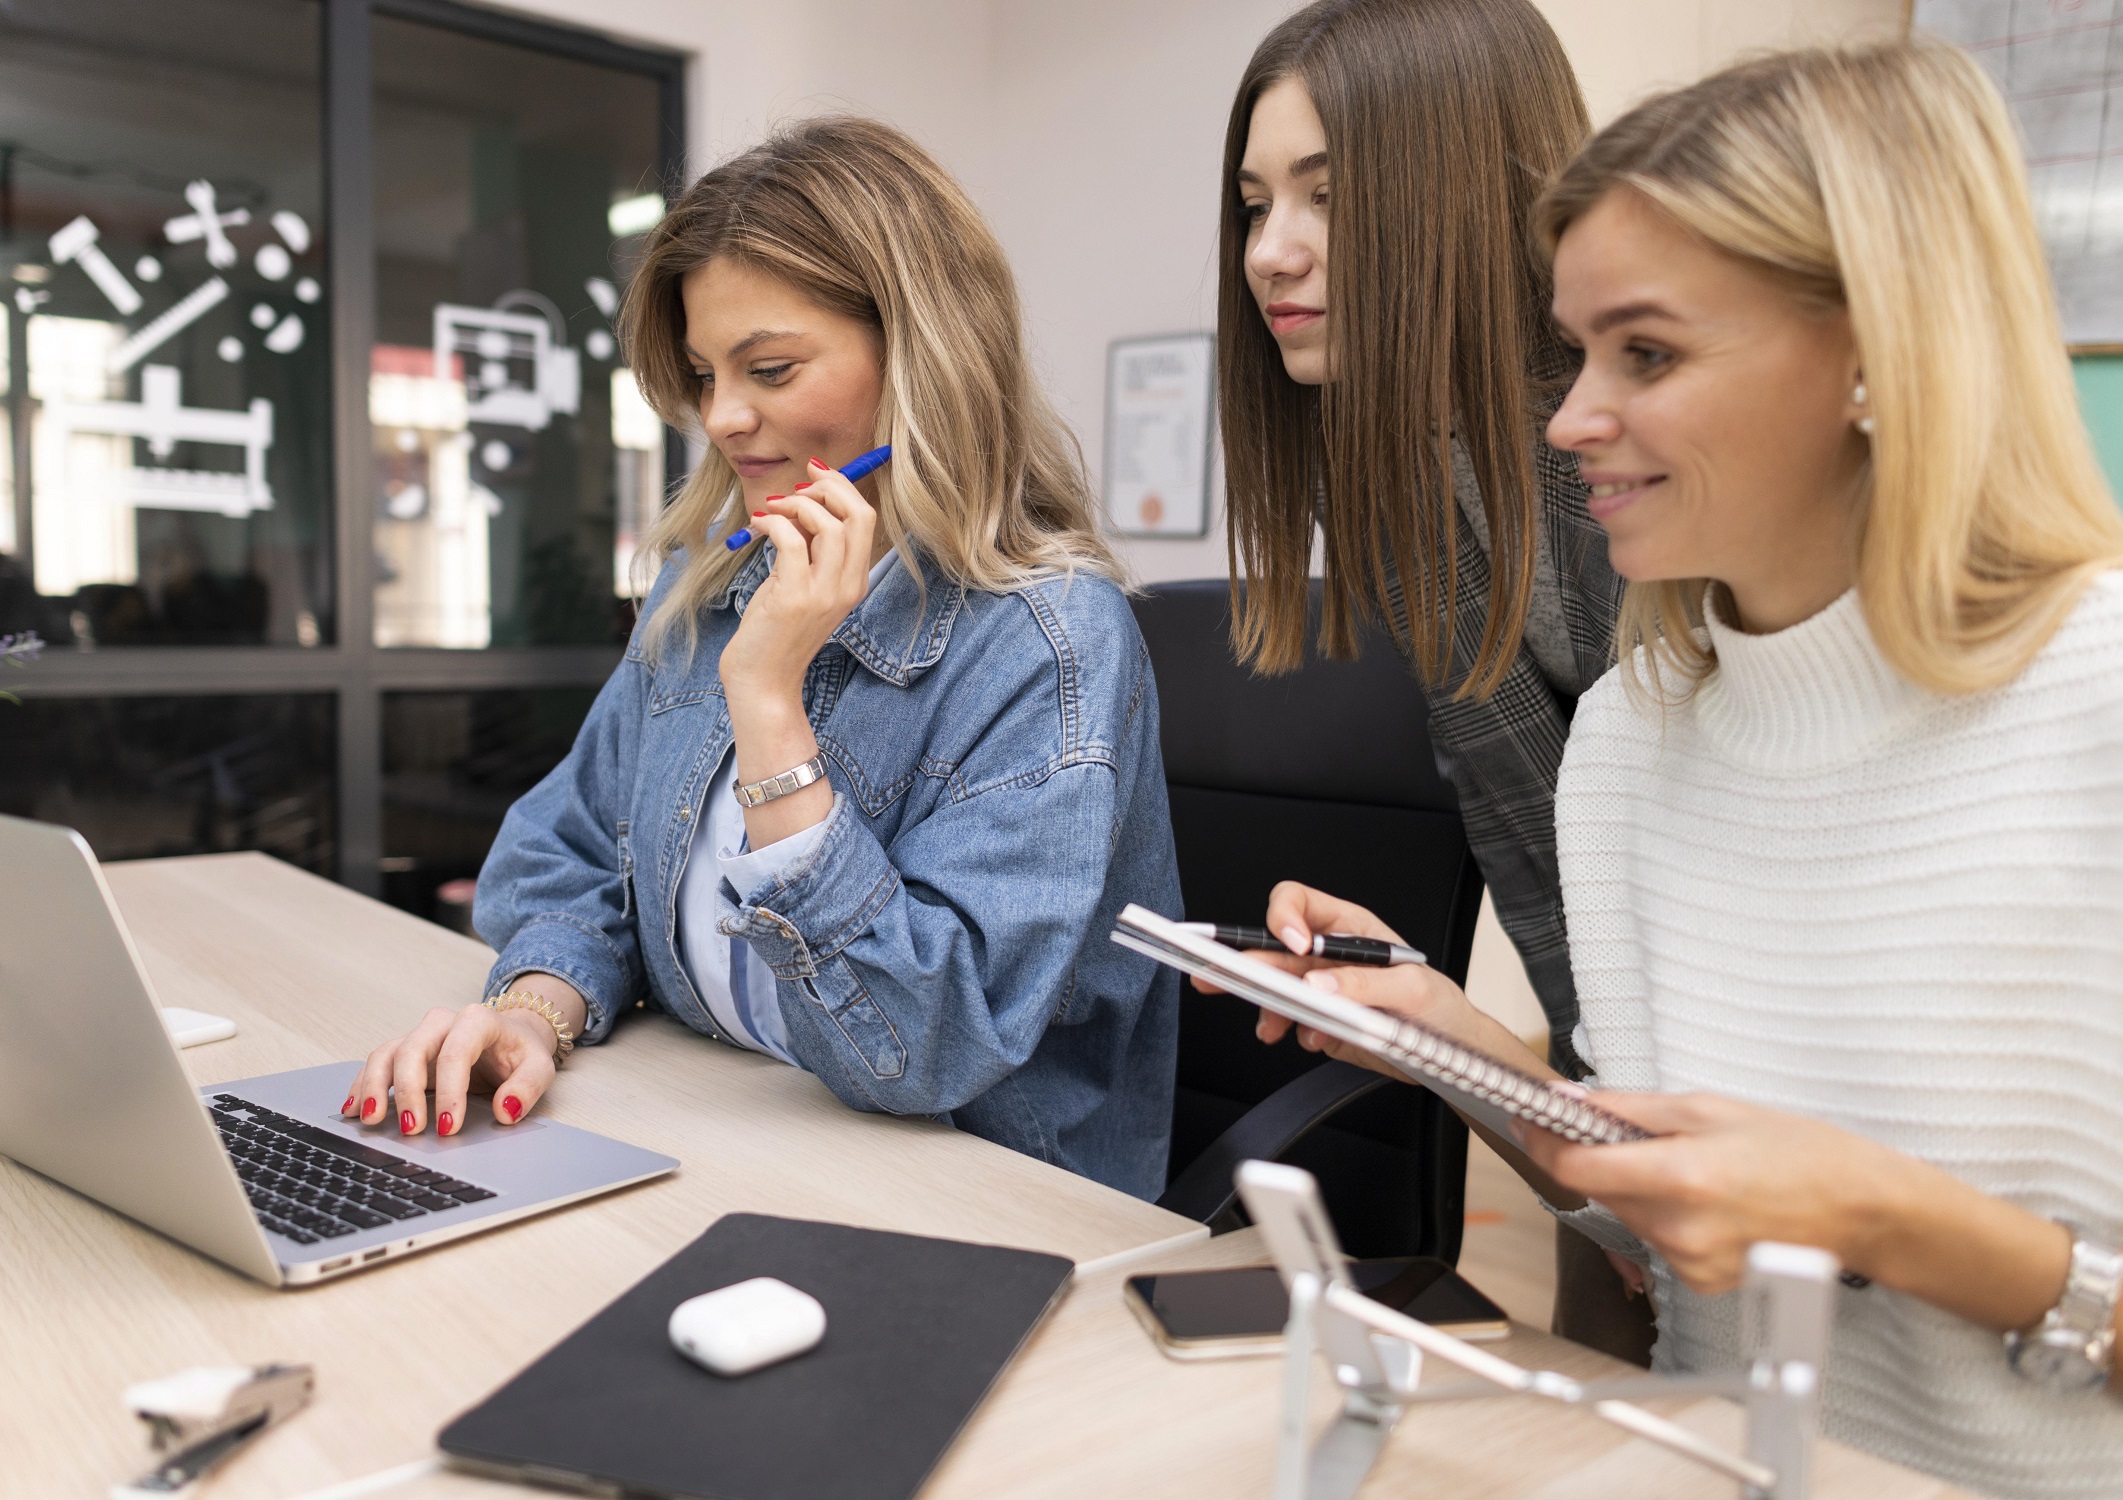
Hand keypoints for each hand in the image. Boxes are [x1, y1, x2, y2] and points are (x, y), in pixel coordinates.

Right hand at [343, 975, 585, 1134]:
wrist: (511, 1036)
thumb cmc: (521, 1053)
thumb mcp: (539, 1067)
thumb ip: (527, 1087)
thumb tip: (506, 1110)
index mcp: (477, 1020)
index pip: (456, 1053)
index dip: (450, 1091)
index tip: (449, 1126)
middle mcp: (442, 1023)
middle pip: (413, 1050)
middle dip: (407, 1092)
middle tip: (412, 1130)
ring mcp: (420, 1036)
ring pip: (387, 1054)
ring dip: (374, 1087)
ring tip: (370, 1120)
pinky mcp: (406, 1052)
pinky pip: (377, 1063)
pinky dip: (362, 1085)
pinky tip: (354, 1109)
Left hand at [718, 458, 878, 706]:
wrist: (763, 681)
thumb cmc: (775, 632)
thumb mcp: (797, 583)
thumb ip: (805, 548)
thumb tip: (797, 504)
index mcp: (855, 581)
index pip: (866, 519)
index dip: (842, 487)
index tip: (813, 475)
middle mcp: (848, 586)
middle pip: (859, 515)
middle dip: (829, 486)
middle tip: (797, 486)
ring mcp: (824, 593)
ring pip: (830, 524)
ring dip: (797, 504)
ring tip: (772, 508)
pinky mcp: (795, 598)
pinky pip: (792, 541)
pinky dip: (773, 523)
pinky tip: (757, 524)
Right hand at [1192, 881, 1494, 1069]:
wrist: (1447, 1053)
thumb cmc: (1438, 1005)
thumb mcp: (1410, 988)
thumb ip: (1364, 983)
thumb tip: (1319, 982)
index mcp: (1348, 928)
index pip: (1298, 903)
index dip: (1284, 918)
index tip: (1290, 944)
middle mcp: (1326, 953)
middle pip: (1271, 946)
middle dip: (1244, 961)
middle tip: (1216, 976)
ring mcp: (1318, 987)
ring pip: (1272, 986)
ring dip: (1266, 1006)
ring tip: (1271, 1028)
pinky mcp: (1317, 1020)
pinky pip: (1287, 1020)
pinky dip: (1289, 1031)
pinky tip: (1311, 1039)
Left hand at [1522, 1091, 1922, 1295]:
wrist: (1860, 1210)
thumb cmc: (1800, 1152)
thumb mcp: (1711, 1108)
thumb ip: (1631, 1109)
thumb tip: (1574, 1102)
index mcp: (1683, 1177)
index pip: (1579, 1167)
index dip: (1544, 1141)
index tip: (1530, 1121)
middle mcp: (1681, 1229)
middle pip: (1598, 1190)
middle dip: (1597, 1156)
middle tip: (1618, 1127)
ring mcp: (1690, 1262)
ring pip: (1625, 1213)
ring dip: (1632, 1184)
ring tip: (1684, 1163)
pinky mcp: (1700, 1281)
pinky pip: (1655, 1237)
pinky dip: (1662, 1212)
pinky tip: (1702, 1197)